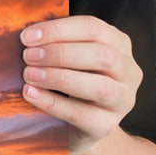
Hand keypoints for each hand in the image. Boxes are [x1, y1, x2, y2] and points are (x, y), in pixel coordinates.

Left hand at [20, 15, 141, 154]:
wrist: (81, 126)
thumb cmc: (73, 84)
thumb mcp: (71, 59)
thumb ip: (57, 44)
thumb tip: (27, 36)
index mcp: (119, 45)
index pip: (93, 28)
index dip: (58, 30)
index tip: (27, 37)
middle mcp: (128, 71)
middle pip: (102, 55)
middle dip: (60, 53)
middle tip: (28, 56)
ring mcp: (122, 100)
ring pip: (99, 86)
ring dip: (59, 77)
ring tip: (29, 74)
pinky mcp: (107, 125)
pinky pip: (81, 114)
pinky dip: (52, 103)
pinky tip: (31, 93)